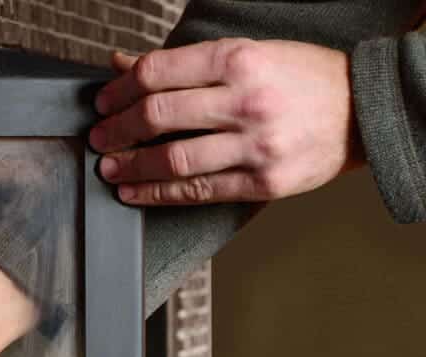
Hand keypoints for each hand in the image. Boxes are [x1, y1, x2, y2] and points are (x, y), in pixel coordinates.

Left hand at [90, 39, 364, 205]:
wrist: (365, 111)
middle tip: (99, 138)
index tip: (103, 102)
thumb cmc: (302, 79)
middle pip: (157, 116)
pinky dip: (157, 193)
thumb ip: (184, 64)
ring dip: (131, 166)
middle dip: (116, 130)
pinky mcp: (263, 182)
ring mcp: (256, 145)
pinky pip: (198, 191)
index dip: (119, 90)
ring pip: (173, 160)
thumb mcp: (247, 54)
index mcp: (238, 59)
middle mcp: (246, 100)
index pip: (158, 73)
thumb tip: (123, 65)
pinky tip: (135, 192)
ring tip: (110, 167)